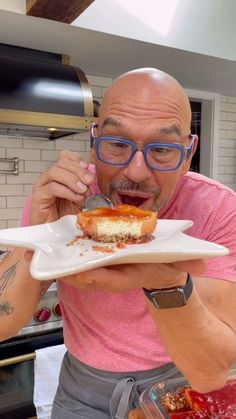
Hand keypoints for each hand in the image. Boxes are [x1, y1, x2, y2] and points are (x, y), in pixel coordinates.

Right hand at [30, 151, 95, 224]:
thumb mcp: (82, 196)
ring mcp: (42, 186)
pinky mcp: (38, 197)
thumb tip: (93, 170)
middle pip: (61, 163)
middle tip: (90, 181)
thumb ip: (87, 184)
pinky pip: (52, 188)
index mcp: (60, 174)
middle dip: (78, 170)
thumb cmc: (66, 214)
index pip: (65, 156)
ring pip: (55, 172)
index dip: (77, 160)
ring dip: (72, 179)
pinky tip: (76, 197)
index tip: (88, 168)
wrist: (55, 232)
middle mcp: (49, 177)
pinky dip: (67, 191)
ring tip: (83, 190)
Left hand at [59, 259, 205, 292]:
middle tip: (56, 264)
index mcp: (131, 276)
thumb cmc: (167, 264)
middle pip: (90, 277)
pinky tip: (61, 246)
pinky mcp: (101, 261)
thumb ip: (188, 262)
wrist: (160, 267)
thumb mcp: (180, 262)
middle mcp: (115, 275)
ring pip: (82, 271)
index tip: (81, 273)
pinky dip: (72, 257)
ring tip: (51, 255)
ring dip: (67, 266)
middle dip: (73, 273)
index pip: (112, 281)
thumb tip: (200, 263)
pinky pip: (83, 261)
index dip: (97, 278)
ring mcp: (107, 269)